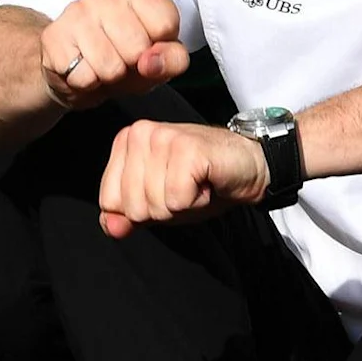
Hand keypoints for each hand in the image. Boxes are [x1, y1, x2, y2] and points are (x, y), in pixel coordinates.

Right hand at [37, 0, 189, 109]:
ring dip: (110, 76)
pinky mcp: (53, 37)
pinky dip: (87, 82)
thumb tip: (151, 62)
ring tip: (105, 63)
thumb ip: (173, 59)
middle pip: (137, 48)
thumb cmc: (130, 55)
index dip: (161, 45)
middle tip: (124, 57)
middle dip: (134, 64)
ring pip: (110, 66)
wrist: (80, 68)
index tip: (149, 42)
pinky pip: (83, 77)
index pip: (165, 25)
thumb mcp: (164, 57)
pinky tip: (83, 67)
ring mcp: (75, 11)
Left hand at [97, 118, 269, 237]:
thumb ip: (128, 216)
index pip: (109, 201)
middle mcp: (140, 133)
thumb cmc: (204, 182)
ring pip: (154, 204)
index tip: (168, 189)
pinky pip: (177, 200)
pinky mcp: (187, 148)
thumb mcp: (159, 203)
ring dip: (182, 204)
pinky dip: (196, 200)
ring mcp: (163, 137)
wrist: (251, 165)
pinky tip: (207, 182)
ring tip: (197, 183)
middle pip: (132, 206)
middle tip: (186, 187)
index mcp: (126, 141)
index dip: (142, 209)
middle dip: (164, 209)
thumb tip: (110, 227)